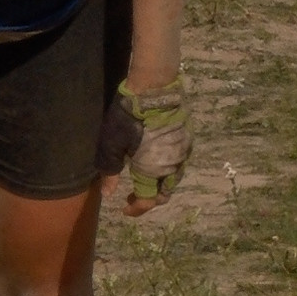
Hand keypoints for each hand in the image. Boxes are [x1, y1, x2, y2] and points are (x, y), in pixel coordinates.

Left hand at [110, 83, 192, 216]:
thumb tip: (109, 194)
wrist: (154, 87)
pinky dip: (167, 169)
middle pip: (164, 193)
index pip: (147, 201)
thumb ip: (110, 171)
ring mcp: (183, 151)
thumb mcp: (112, 144)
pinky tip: (155, 160)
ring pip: (174, 178)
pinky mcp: (187, 137)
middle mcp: (172, 165)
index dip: (136, 208)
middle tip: (133, 195)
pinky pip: (179, 162)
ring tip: (143, 178)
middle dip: (149, 199)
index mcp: (153, 170)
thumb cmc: (129, 116)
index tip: (123, 208)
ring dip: (159, 184)